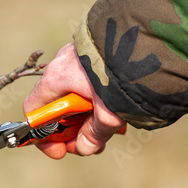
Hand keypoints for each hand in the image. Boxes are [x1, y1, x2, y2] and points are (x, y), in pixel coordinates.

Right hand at [23, 42, 125, 158]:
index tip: (58, 149)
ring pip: (77, 98)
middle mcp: (64, 65)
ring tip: (109, 131)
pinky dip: (100, 102)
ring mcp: (82, 59)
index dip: (41, 134)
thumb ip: (94, 133)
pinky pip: (92, 85)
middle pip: (58, 108)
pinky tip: (118, 112)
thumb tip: (84, 148)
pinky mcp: (100, 55)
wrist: (152, 37)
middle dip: (72, 131)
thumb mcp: (109, 111)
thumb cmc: (124, 73)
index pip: (35, 110)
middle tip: (89, 144)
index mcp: (57, 77)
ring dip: (88, 119)